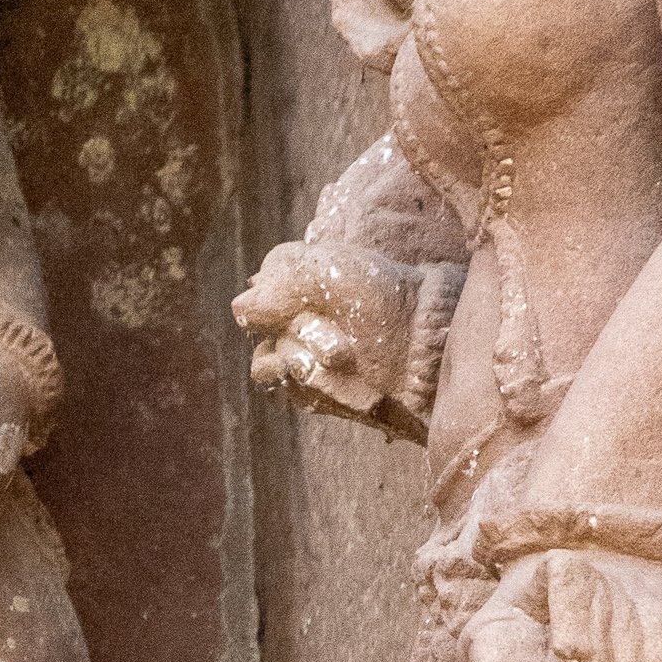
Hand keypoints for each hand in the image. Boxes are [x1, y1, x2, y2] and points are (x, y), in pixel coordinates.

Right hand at [233, 237, 434, 425]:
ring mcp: (298, 356)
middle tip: (341, 331)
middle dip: (301, 329)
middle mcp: (291, 320)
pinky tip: (343, 374)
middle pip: (258, 328)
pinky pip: (287, 388)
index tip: (314, 297)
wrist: (423, 344)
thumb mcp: (333, 271)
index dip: (278, 296)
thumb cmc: (384, 298)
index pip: (258, 290)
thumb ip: (280, 280)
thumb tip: (238, 308)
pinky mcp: (309, 389)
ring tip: (344, 356)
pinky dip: (315, 382)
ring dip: (306, 357)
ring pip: (266, 362)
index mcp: (296, 285)